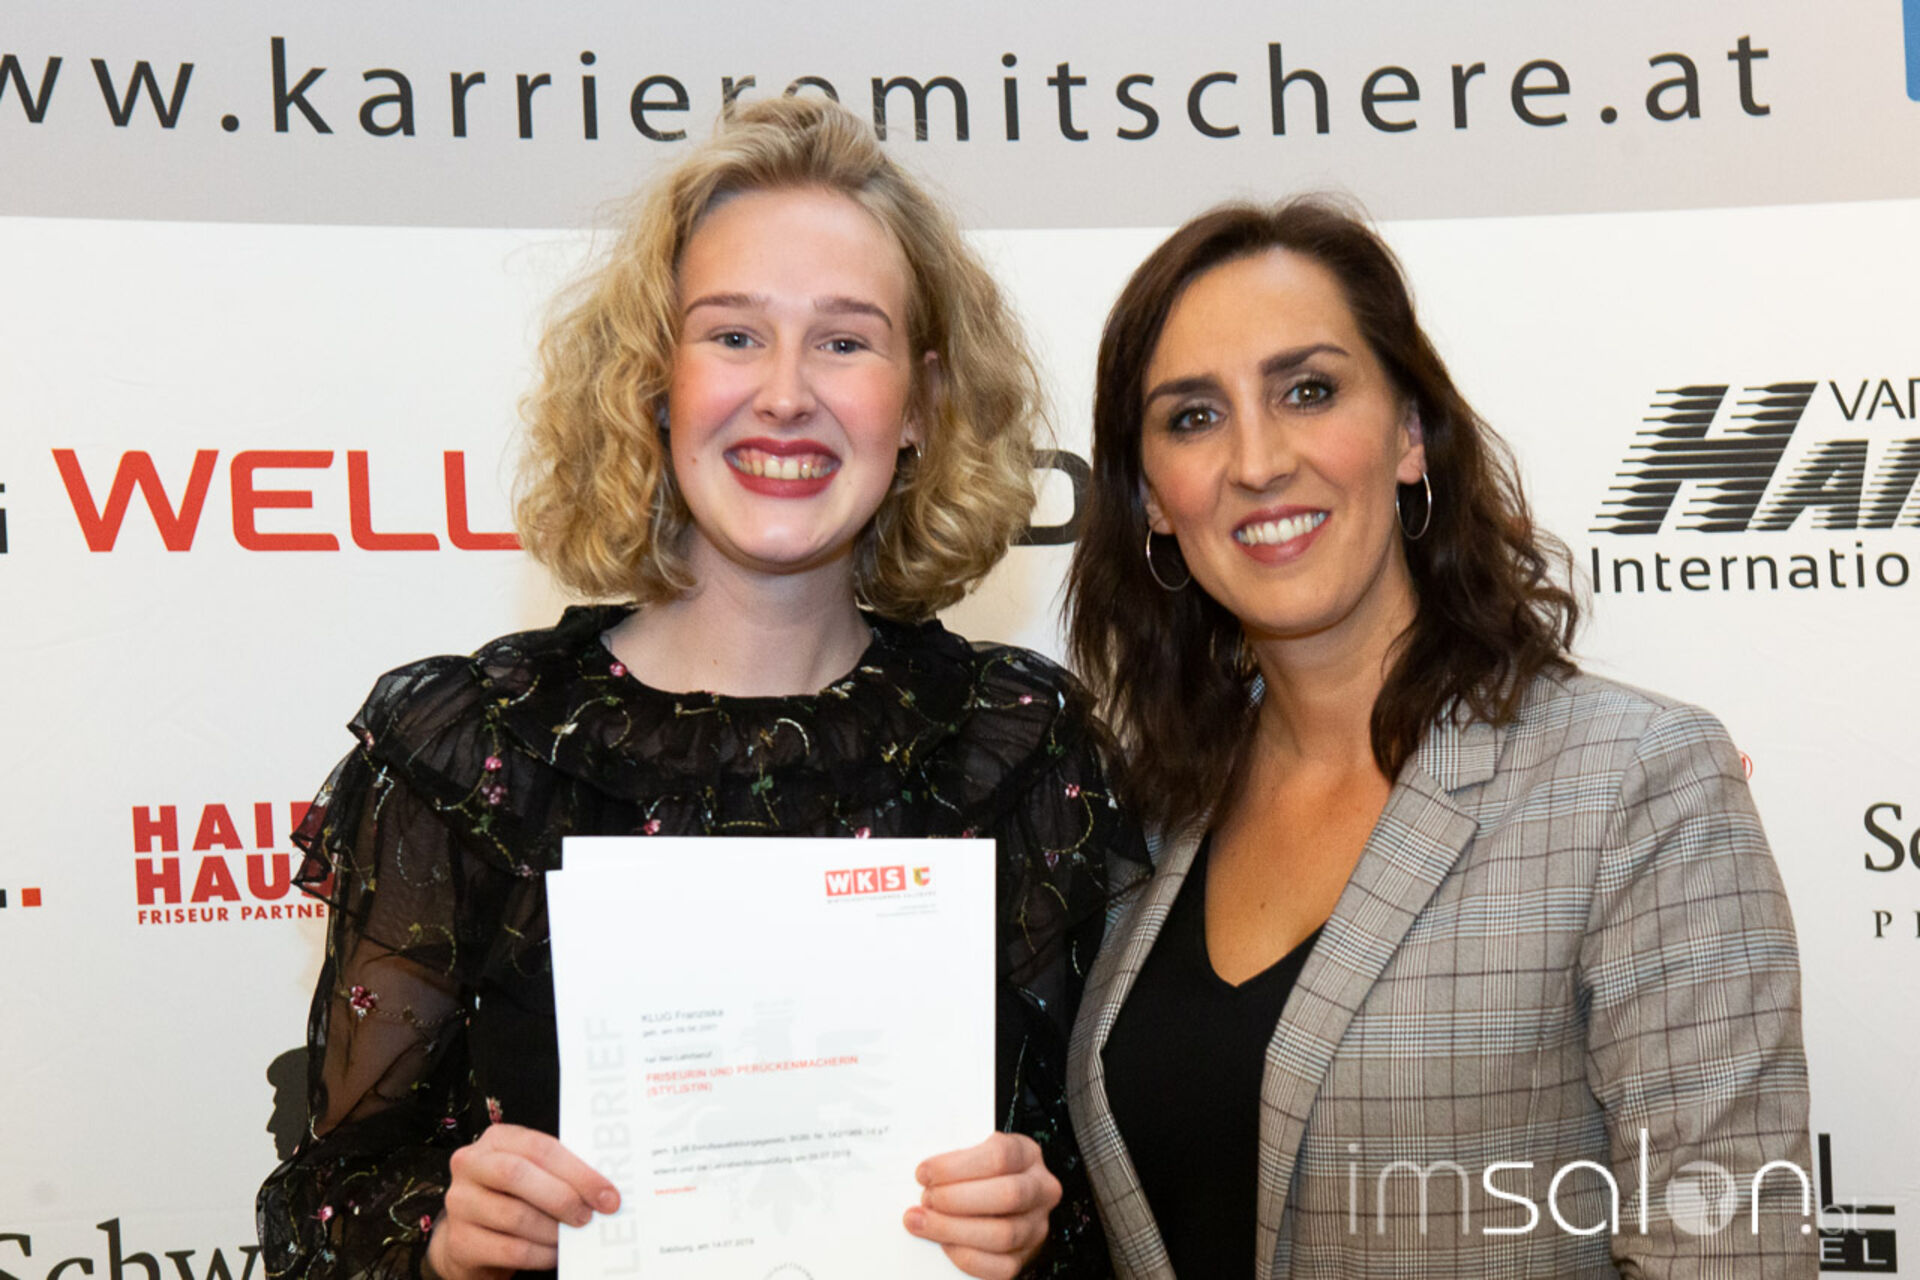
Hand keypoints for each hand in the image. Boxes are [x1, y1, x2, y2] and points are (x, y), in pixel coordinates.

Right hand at [424, 1123, 619, 1279]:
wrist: (472, 1236)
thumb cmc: (513, 1197)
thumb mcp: (533, 1173)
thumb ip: (558, 1172)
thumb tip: (604, 1191)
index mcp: (496, 1139)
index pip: (540, 1147)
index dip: (578, 1172)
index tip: (607, 1195)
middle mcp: (470, 1165)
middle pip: (518, 1175)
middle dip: (562, 1197)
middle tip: (589, 1216)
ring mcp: (460, 1203)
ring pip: (515, 1216)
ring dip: (553, 1230)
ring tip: (572, 1236)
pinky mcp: (460, 1241)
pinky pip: (510, 1250)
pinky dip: (540, 1254)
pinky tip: (553, 1253)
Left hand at [902, 1132, 1060, 1279]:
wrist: (1008, 1200)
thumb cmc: (985, 1172)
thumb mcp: (976, 1152)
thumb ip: (956, 1161)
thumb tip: (923, 1176)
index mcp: (1027, 1154)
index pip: (1000, 1155)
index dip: (957, 1166)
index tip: (924, 1173)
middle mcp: (1041, 1190)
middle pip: (1007, 1195)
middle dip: (956, 1199)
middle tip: (925, 1199)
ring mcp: (1036, 1227)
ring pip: (1003, 1234)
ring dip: (953, 1230)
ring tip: (923, 1222)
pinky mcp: (1026, 1258)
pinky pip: (999, 1267)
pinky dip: (965, 1256)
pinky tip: (943, 1244)